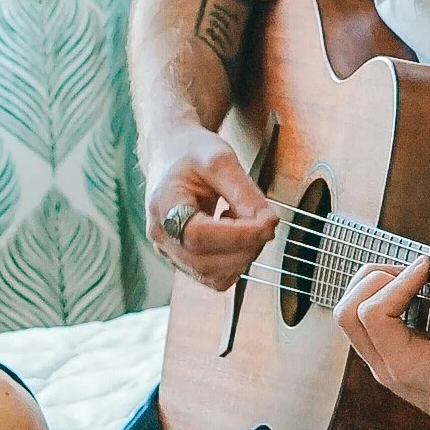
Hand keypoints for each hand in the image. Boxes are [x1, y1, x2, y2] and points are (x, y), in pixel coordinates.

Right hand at [146, 137, 276, 288]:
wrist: (171, 153)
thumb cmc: (191, 152)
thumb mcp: (221, 159)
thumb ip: (244, 192)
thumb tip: (267, 223)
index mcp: (162, 204)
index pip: (199, 235)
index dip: (238, 235)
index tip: (269, 223)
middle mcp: (160, 234)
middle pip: (206, 262)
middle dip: (246, 247)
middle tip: (267, 221)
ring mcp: (168, 251)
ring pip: (212, 276)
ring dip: (242, 256)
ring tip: (246, 222)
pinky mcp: (182, 260)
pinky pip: (213, 277)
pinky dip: (233, 262)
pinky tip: (235, 235)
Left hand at [335, 253, 429, 429]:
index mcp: (407, 369)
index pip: (373, 316)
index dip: (397, 282)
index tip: (427, 267)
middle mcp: (385, 366)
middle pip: (347, 313)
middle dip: (376, 279)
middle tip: (415, 271)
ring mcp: (382, 361)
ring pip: (349, 314)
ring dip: (375, 285)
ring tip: (413, 277)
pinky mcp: (387, 353)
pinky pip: (365, 317)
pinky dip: (381, 293)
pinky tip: (412, 289)